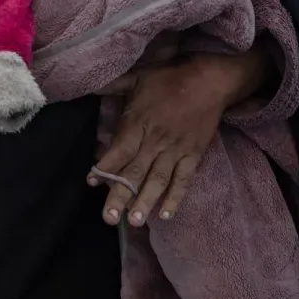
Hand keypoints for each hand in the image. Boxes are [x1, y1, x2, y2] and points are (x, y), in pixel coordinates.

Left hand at [88, 45, 271, 226]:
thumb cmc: (170, 79)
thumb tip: (89, 85)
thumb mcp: (138, 76)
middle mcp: (156, 140)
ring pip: (158, 180)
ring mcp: (175, 150)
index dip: (106, 166)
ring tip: (134, 222)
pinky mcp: (193, 155)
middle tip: (109, 218)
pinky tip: (166, 215)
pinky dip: (176, 197)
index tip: (91, 182)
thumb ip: (113, 85)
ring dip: (146, 201)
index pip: (120, 149)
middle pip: (135, 171)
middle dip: (121, 195)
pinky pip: (184, 179)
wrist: (209, 80)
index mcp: (139, 122)